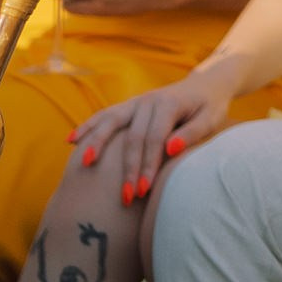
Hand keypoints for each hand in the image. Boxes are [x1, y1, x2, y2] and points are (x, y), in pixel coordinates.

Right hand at [71, 63, 240, 204]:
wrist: (205, 84)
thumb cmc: (210, 107)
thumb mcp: (210, 119)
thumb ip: (191, 134)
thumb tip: (170, 150)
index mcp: (167, 104)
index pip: (154, 139)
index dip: (148, 165)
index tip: (144, 191)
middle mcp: (147, 101)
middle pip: (131, 137)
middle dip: (128, 168)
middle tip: (125, 197)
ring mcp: (135, 102)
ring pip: (110, 123)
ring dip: (97, 144)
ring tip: (85, 164)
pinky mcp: (128, 106)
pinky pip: (104, 116)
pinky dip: (88, 127)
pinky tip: (71, 141)